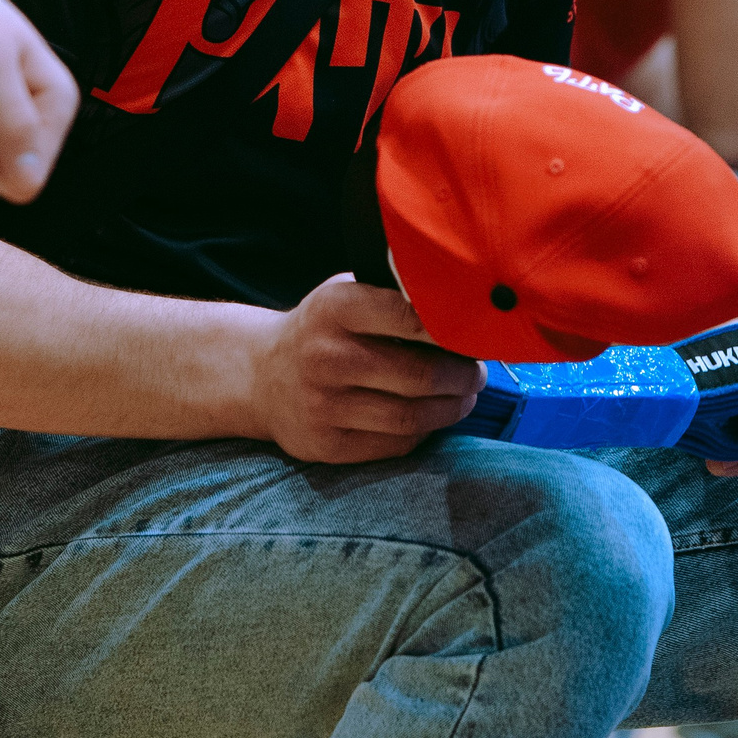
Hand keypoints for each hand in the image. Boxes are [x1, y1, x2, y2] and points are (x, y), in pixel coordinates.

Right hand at [249, 274, 486, 464]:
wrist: (260, 375)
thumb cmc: (321, 328)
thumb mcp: (344, 293)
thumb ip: (391, 295)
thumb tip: (462, 306)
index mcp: (334, 308)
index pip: (409, 316)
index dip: (451, 329)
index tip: (473, 333)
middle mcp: (326, 357)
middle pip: (418, 375)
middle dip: (461, 376)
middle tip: (477, 372)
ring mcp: (323, 406)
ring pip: (410, 417)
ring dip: (451, 409)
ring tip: (465, 397)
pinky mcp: (325, 445)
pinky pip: (393, 444)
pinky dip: (423, 432)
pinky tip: (432, 417)